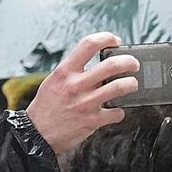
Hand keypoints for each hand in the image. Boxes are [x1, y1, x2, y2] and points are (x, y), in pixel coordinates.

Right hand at [26, 33, 134, 158]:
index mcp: (65, 72)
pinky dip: (120, 111)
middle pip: (112, 65)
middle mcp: (76, 85)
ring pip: (120, 87)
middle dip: (130, 62)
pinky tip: (116, 110)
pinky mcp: (92, 121)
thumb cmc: (46, 107)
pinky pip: (117, 113)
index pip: (89, 44)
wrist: (37, 134)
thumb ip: (74, 71)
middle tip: (133, 64)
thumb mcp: (54, 81)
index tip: (115, 41)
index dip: (106, 38)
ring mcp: (86, 103)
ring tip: (132, 84)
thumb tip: (98, 62)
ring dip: (131, 84)